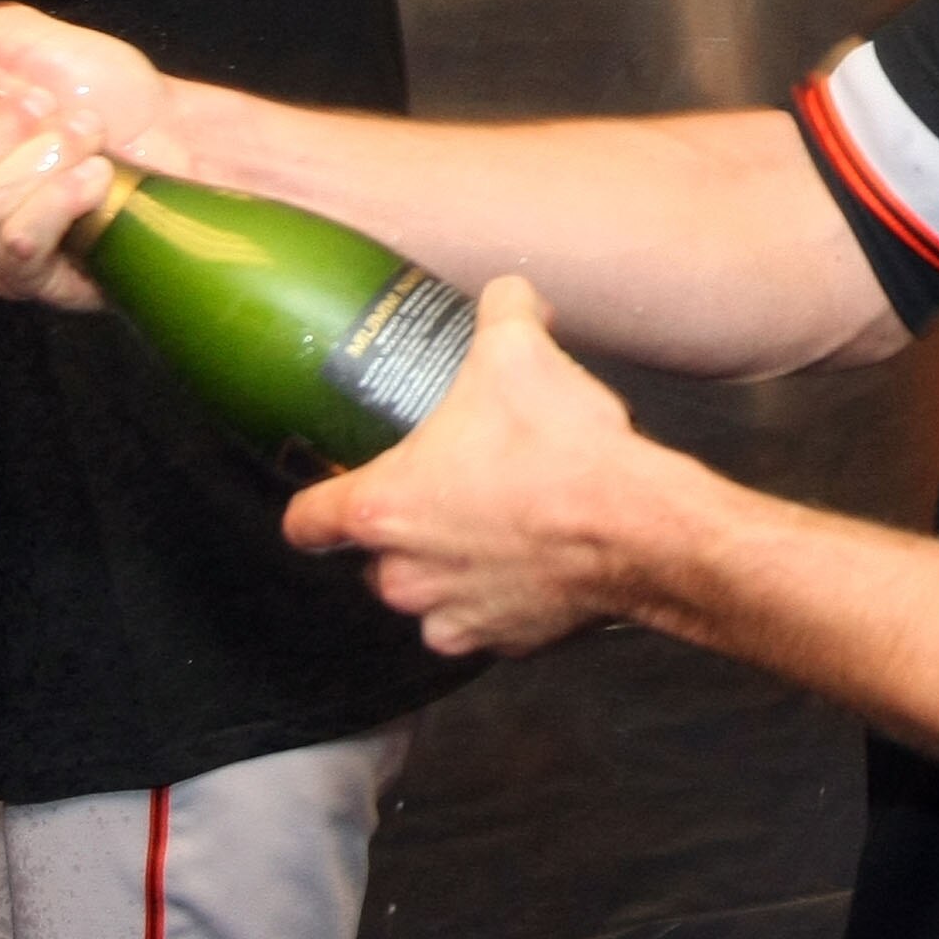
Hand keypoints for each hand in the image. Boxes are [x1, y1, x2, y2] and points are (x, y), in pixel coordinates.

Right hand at [0, 7, 176, 308]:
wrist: (168, 129)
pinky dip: (62, 200)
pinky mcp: (29, 278)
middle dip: (0, 131)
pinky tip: (95, 175)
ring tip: (85, 133)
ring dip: (45, 158)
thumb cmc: (93, 86)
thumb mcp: (17, 35)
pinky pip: (19, 249)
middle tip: (46, 105)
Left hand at [282, 279, 679, 656]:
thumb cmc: (559, 449)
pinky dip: (497, 597)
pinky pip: (481, 621)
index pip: (305, 522)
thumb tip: (508, 296)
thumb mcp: (518, 349)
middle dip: (403, 530)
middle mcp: (404, 573)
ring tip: (490, 524)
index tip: (330, 496)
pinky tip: (529, 558)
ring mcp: (451, 614)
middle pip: (372, 559)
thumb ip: (501, 310)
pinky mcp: (502, 642)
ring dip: (447, 567)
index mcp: (383, 507)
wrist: (634, 524)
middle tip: (446, 490)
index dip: (315, 505)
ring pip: (426, 594)